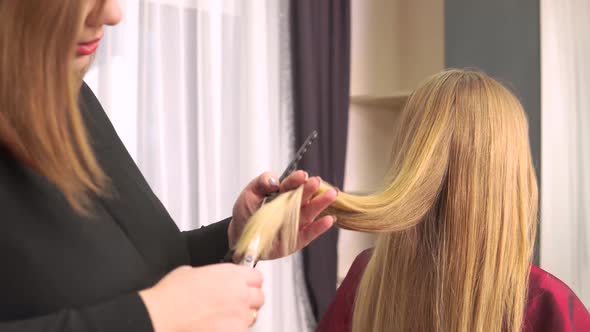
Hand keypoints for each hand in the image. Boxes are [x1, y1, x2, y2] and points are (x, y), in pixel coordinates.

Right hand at [139, 264, 263, 331]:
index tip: (244, 286)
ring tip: (223, 318)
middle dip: (249, 300)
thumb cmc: (170, 297)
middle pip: (259, 297)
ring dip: (241, 317)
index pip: (257, 277)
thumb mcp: (190, 272)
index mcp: (231, 275)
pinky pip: (241, 331)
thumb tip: (209, 278)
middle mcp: (240, 294)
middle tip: (235, 304)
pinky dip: (232, 329)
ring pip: (252, 317)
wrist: (160, 317)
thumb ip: (209, 275)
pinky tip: (217, 327)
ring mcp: (239, 317)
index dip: (249, 282)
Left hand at [229, 170, 337, 258]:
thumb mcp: (249, 193)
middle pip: (303, 197)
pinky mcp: (296, 240)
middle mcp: (291, 207)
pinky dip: (319, 227)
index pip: (290, 184)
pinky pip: (308, 234)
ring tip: (331, 195)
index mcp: (281, 193)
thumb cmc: (246, 212)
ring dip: (320, 204)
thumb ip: (261, 183)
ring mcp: (295, 223)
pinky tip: (329, 219)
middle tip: (317, 182)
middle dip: (311, 189)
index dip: (296, 180)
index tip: (302, 175)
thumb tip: (274, 180)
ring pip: (309, 213)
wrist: (240, 236)